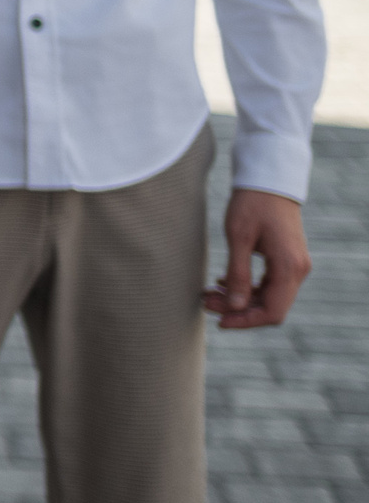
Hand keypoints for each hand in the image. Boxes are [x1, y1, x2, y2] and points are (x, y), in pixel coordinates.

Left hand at [204, 188, 310, 329]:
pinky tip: (222, 282)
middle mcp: (297, 270)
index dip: (246, 321)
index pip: (273, 311)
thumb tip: (235, 306)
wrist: (268, 180)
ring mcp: (294, 265)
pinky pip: (268, 283)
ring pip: (268, 296)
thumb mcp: (238, 238)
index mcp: (289, 267)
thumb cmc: (251, 204)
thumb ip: (238, 274)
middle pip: (270, 307)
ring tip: (208, 293)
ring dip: (239, 299)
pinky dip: (246, 287)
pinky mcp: (286, 259)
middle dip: (237, 309)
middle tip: (205, 302)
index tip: (219, 322)